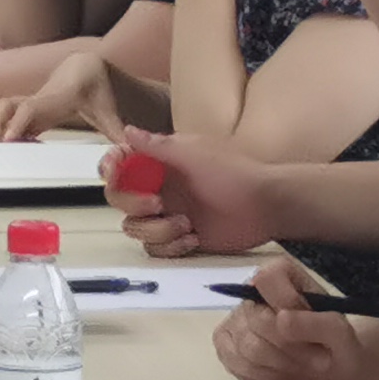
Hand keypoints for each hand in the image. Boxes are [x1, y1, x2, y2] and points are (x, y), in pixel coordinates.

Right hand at [0, 52, 122, 142]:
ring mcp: (34, 102)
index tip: (9, 140)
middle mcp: (41, 97)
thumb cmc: (98, 87)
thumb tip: (128, 154)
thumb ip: (118, 134)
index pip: (31, 108)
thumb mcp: (110, 112)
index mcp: (58, 97)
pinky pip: (12, 116)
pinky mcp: (33, 108)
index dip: (17, 123)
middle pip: (8, 106)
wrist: (88, 68)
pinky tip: (10, 146)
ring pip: (5, 108)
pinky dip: (6, 129)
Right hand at [105, 121, 277, 257]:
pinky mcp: (179, 237)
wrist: (268, 206)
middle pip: (119, 199)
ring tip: (186, 225)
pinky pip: (155, 248)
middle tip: (158, 204)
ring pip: (135, 228)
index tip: (115, 173)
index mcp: (159, 165)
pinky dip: (170, 246)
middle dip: (133, 204)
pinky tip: (194, 238)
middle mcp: (158, 188)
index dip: (110, 169)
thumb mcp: (195, 154)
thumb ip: (158, 146)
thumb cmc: (236, 174)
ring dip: (156, 230)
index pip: (120, 165)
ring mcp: (167, 214)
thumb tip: (127, 130)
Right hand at [214, 256, 370, 379]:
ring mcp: (235, 321)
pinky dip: (267, 376)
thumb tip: (283, 319)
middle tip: (318, 357)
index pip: (267, 277)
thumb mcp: (341, 334)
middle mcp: (251, 294)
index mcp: (282, 277)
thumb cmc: (337, 346)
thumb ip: (318, 323)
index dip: (287, 302)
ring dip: (284, 365)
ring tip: (301, 365)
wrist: (329, 375)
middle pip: (260, 320)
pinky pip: (240, 365)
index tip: (310, 322)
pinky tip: (282, 373)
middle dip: (294, 346)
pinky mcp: (226, 347)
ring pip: (250, 348)